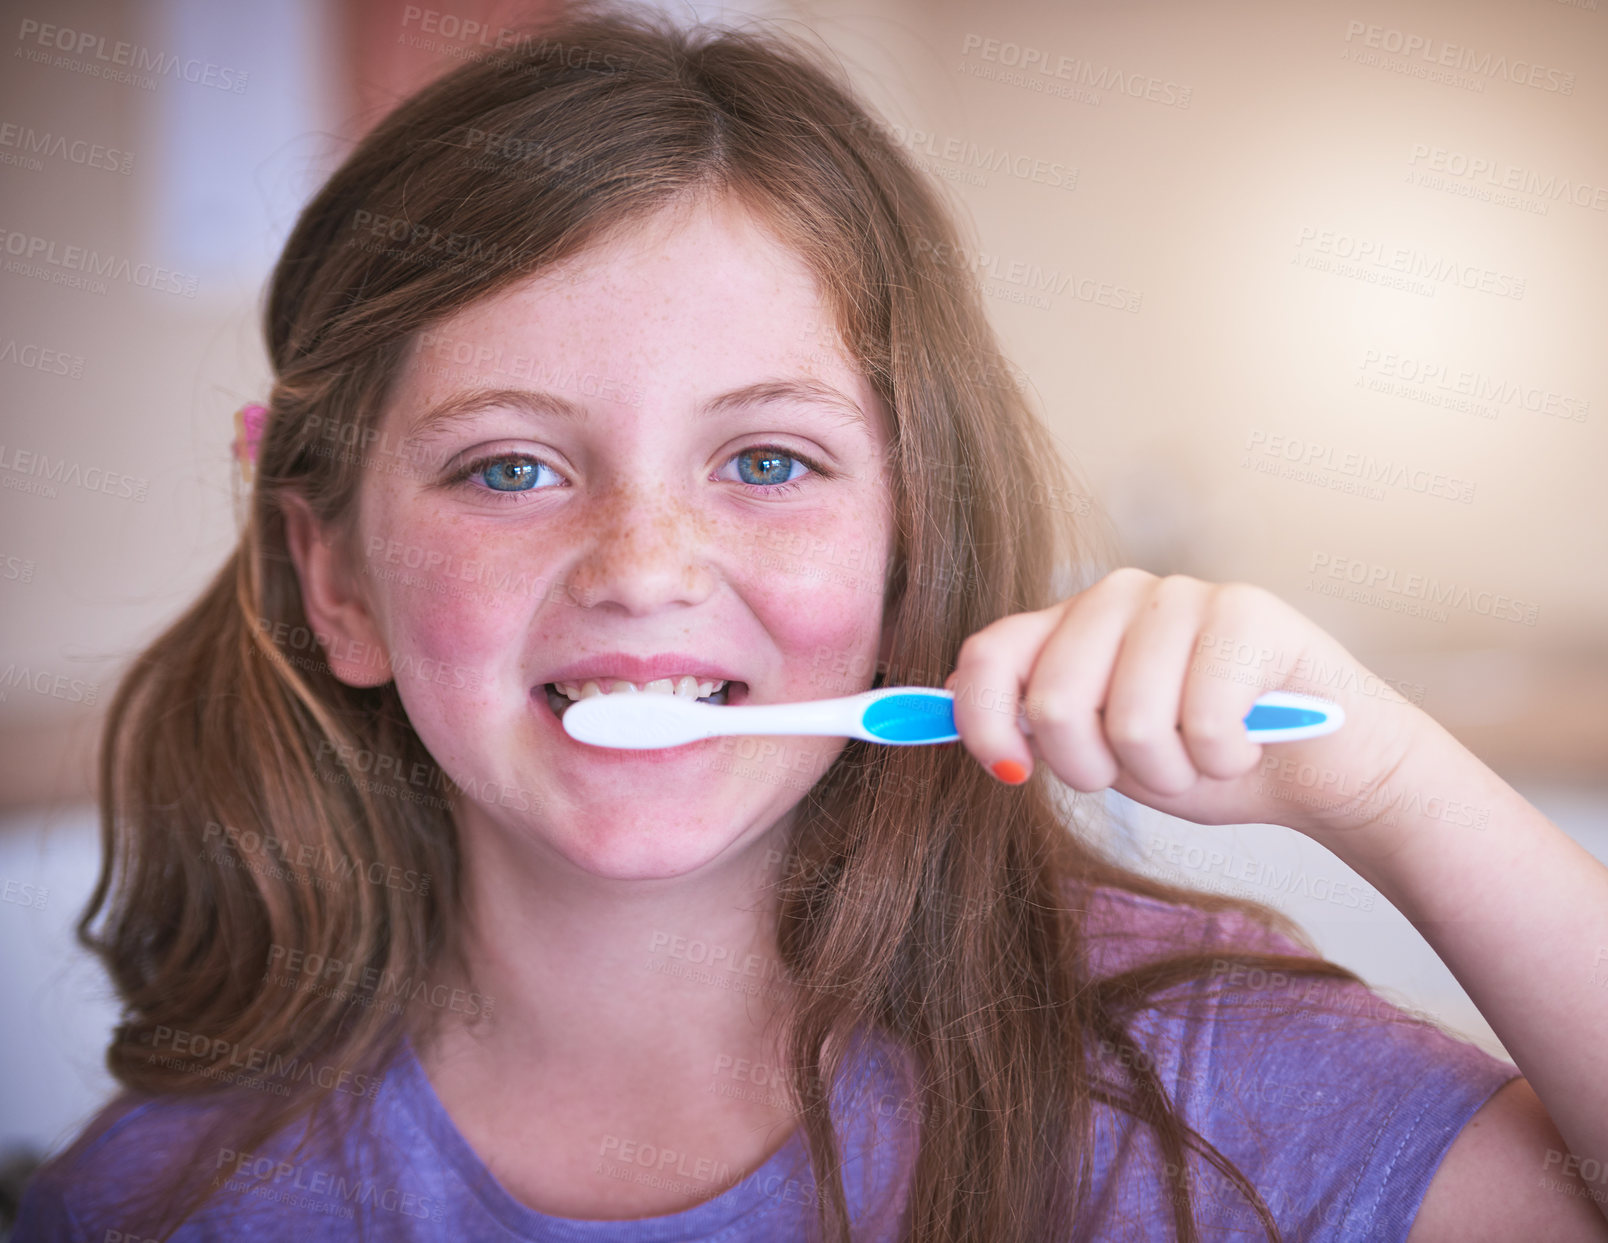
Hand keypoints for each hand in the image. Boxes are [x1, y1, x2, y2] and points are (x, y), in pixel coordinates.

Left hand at [944, 568, 1443, 840]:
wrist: (1322, 768)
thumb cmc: (1201, 758)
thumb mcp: (1102, 752)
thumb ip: (1036, 730)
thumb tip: (948, 715)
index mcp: (1068, 624)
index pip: (988, 655)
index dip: (981, 722)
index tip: (1010, 774)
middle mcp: (1116, 594)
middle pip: (1053, 703)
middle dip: (1096, 770)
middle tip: (1148, 771)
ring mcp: (1182, 595)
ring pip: (1130, 724)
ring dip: (1170, 773)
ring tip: (1202, 757)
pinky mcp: (1248, 612)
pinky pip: (1203, 723)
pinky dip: (1225, 762)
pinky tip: (1248, 742)